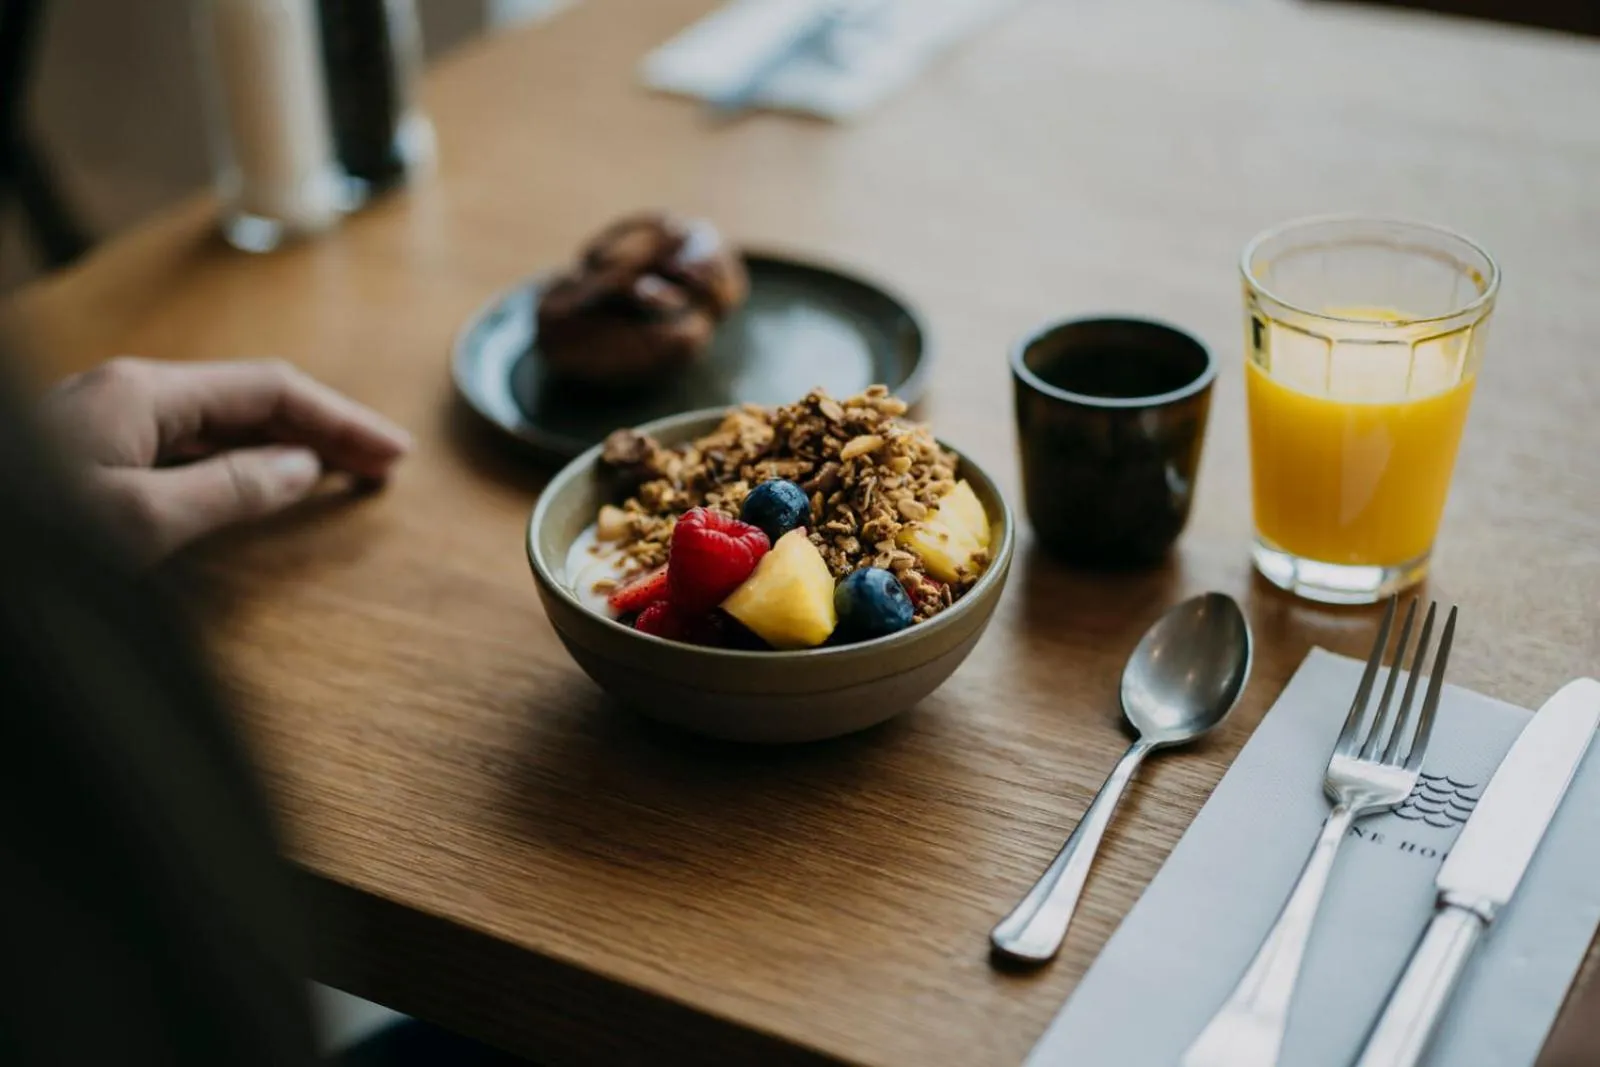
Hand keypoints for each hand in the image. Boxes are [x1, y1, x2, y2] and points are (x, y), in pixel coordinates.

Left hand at [45, 357, 412, 563]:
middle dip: (324, 428)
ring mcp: (110, 425)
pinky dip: (244, 462)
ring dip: (287, 444)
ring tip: (341, 471)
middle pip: (253, 400)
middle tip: (382, 465)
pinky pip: (192, 447)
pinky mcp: (94, 457)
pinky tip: (263, 481)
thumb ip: (229, 490)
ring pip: (223, 424)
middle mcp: (131, 397)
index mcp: (146, 395)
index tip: (392, 455)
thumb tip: (298, 466)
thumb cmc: (31, 530)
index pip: (272, 391)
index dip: (341, 420)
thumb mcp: (139, 522)